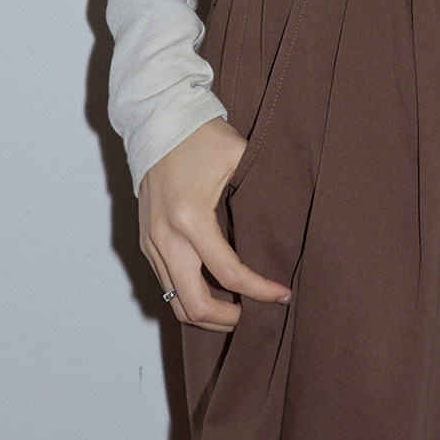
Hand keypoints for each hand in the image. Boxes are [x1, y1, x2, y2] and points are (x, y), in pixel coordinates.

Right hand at [139, 120, 292, 330]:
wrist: (158, 121)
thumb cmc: (200, 136)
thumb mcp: (240, 157)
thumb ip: (265, 186)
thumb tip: (294, 217)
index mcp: (190, 219)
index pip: (229, 273)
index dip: (260, 291)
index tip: (283, 295)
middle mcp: (166, 237)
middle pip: (194, 305)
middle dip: (228, 318)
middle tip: (255, 313)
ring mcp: (152, 243)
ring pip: (175, 303)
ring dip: (207, 313)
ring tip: (238, 308)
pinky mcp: (146, 242)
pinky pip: (166, 285)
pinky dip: (190, 296)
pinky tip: (215, 289)